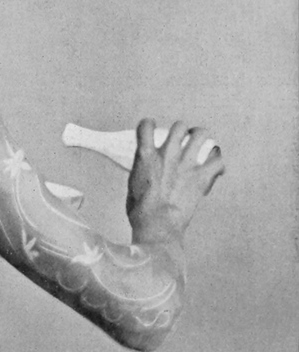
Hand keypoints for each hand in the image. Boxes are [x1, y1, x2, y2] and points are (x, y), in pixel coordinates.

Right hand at [126, 119, 224, 244]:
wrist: (157, 225)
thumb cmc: (141, 211)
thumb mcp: (133, 184)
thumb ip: (141, 169)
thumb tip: (146, 168)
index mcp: (146, 156)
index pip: (146, 126)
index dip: (149, 125)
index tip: (151, 129)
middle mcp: (167, 154)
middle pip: (179, 127)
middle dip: (181, 132)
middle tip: (183, 139)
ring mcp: (186, 163)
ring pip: (201, 134)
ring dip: (202, 138)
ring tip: (202, 144)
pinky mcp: (202, 176)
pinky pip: (218, 160)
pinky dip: (218, 162)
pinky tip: (216, 168)